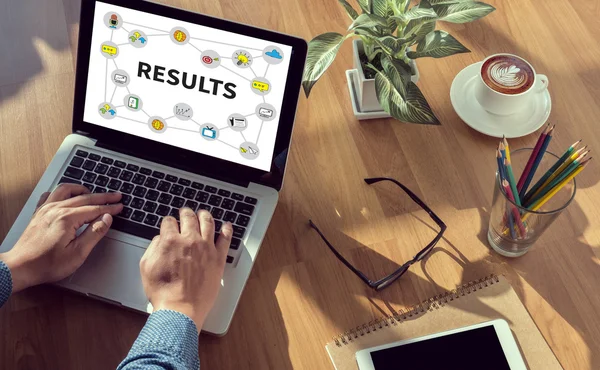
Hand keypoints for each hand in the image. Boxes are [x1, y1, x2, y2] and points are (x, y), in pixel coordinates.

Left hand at [0, 184, 122, 292]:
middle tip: (115, 196)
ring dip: (82, 189)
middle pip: (85, 197)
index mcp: (67, 218)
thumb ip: (94, 233)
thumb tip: (106, 219)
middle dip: (103, 196)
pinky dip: (62, 192)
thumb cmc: (47, 264)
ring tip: (92, 192)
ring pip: (66, 190)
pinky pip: (51, 194)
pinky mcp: (38, 213)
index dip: (110, 207)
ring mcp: (45, 209)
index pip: (95, 209)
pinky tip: (66, 196)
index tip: (120, 206)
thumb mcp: (78, 253)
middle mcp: (56, 209)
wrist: (20, 267)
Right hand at [140, 208, 232, 329]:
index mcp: (170, 241)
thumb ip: (153, 248)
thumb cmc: (163, 292)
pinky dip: (226, 229)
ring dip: (204, 215)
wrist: (180, 309)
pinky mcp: (218, 258)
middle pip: (189, 217)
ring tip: (203, 214)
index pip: (169, 222)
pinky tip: (227, 225)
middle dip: (185, 213)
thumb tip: (159, 239)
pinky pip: (225, 239)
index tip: (170, 223)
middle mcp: (189, 240)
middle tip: (185, 212)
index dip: (168, 222)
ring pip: (208, 222)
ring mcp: (206, 248)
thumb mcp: (146, 267)